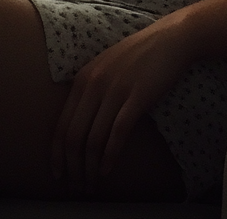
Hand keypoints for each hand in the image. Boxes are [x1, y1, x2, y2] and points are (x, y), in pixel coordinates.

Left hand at [51, 11, 196, 194]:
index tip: (58, 174)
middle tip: (76, 188)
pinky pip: (117, 132)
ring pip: (93, 139)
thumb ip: (90, 90)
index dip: (57, 154)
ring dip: (90, 168)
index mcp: (83, 78)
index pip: (61, 124)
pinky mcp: (137, 97)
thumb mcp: (105, 67)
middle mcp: (94, 84)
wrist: (169, 39)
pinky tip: (107, 170)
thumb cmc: (139, 55)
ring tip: (91, 185)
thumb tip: (80, 124)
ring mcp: (115, 90)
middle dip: (72, 168)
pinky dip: (110, 156)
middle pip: (73, 136)